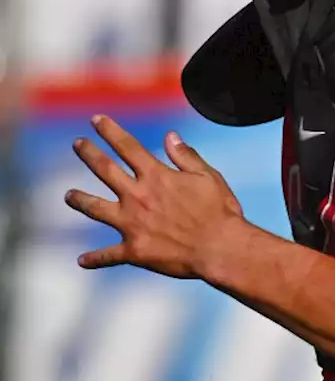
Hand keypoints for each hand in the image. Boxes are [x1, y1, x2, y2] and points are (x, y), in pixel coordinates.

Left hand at [65, 115, 246, 278]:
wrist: (220, 248)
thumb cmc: (219, 212)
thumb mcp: (209, 177)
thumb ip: (186, 157)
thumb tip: (170, 135)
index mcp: (157, 177)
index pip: (128, 147)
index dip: (110, 131)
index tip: (96, 120)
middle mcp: (138, 196)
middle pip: (105, 170)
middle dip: (89, 154)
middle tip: (77, 144)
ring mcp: (132, 224)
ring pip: (95, 208)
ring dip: (79, 200)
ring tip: (68, 196)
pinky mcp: (134, 250)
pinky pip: (108, 255)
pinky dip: (94, 259)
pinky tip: (82, 261)